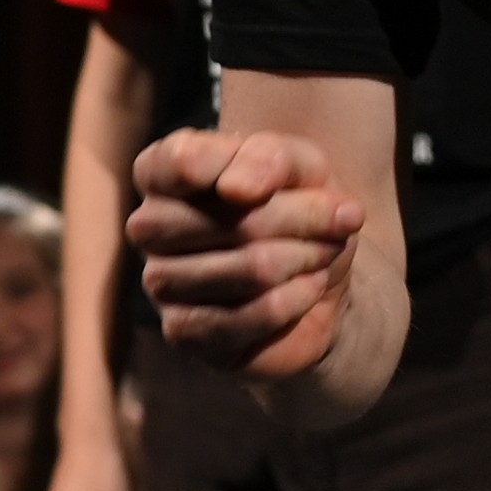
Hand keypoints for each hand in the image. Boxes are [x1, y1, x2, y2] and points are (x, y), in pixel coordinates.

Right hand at [128, 128, 365, 376]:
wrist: (318, 276)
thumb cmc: (295, 206)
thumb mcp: (298, 165)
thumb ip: (269, 158)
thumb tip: (236, 189)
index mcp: (160, 173)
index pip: (185, 162)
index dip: (247, 166)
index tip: (293, 177)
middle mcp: (148, 226)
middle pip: (235, 220)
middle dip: (303, 219)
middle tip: (343, 219)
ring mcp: (160, 283)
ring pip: (249, 269)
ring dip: (306, 258)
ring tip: (327, 252)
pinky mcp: (186, 332)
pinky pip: (251, 316)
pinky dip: (297, 298)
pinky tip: (312, 285)